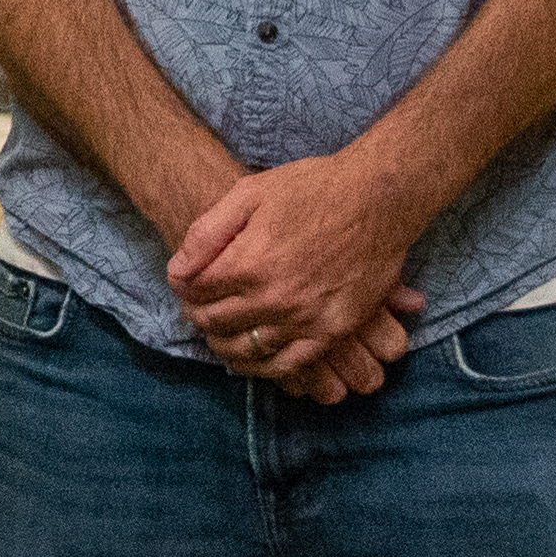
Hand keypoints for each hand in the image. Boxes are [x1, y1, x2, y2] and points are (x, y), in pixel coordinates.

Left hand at [168, 151, 430, 398]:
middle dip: (198, 316)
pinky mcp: (333, 331)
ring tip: (218, 334)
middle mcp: (272, 298)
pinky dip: (265, 367)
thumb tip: (177, 270)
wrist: (378, 200)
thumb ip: (207, 233)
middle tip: (195, 310)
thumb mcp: (249, 194)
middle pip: (216, 322)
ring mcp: (304, 319)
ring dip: (224, 344)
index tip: (184, 285)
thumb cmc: (312, 189)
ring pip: (247, 349)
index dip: (183, 288)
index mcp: (247, 264)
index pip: (194, 291)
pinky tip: (255, 360)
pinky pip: (290, 364)